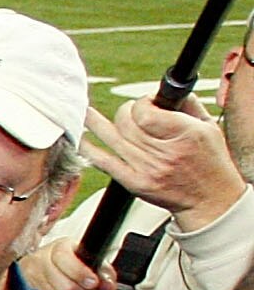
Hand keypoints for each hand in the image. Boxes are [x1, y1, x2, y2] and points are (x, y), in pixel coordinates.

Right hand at [22, 234, 117, 289]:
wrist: (42, 269)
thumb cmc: (69, 264)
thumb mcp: (87, 259)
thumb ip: (102, 270)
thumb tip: (109, 285)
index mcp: (57, 248)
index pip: (64, 258)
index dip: (80, 273)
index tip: (93, 283)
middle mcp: (40, 262)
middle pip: (64, 285)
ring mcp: (32, 280)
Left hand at [86, 94, 244, 225]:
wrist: (210, 199)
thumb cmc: (209, 159)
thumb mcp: (208, 127)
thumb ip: (187, 104)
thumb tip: (160, 91)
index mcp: (185, 135)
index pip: (146, 113)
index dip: (141, 104)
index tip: (146, 103)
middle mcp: (164, 153)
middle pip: (127, 124)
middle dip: (124, 111)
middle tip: (129, 111)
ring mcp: (147, 169)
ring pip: (113, 139)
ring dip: (95, 122)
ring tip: (84, 111)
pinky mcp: (134, 183)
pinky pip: (104, 162)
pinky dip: (88, 148)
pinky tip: (79, 138)